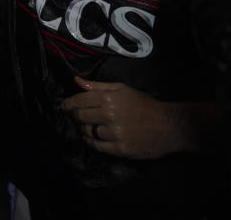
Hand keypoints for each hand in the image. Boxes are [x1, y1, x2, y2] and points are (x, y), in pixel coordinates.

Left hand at [60, 76, 182, 158]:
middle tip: (75, 116)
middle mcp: (110, 116)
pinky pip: (97, 147)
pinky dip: (91, 142)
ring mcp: (115, 134)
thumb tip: (76, 81)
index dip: (68, 104)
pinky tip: (92, 137)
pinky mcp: (120, 149)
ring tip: (87, 126)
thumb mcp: (122, 89)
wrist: (168, 126)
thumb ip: (97, 86)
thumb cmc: (143, 104)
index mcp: (109, 99)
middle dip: (75, 116)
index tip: (63, 106)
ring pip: (88, 132)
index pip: (80, 101)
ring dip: (84, 129)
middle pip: (81, 117)